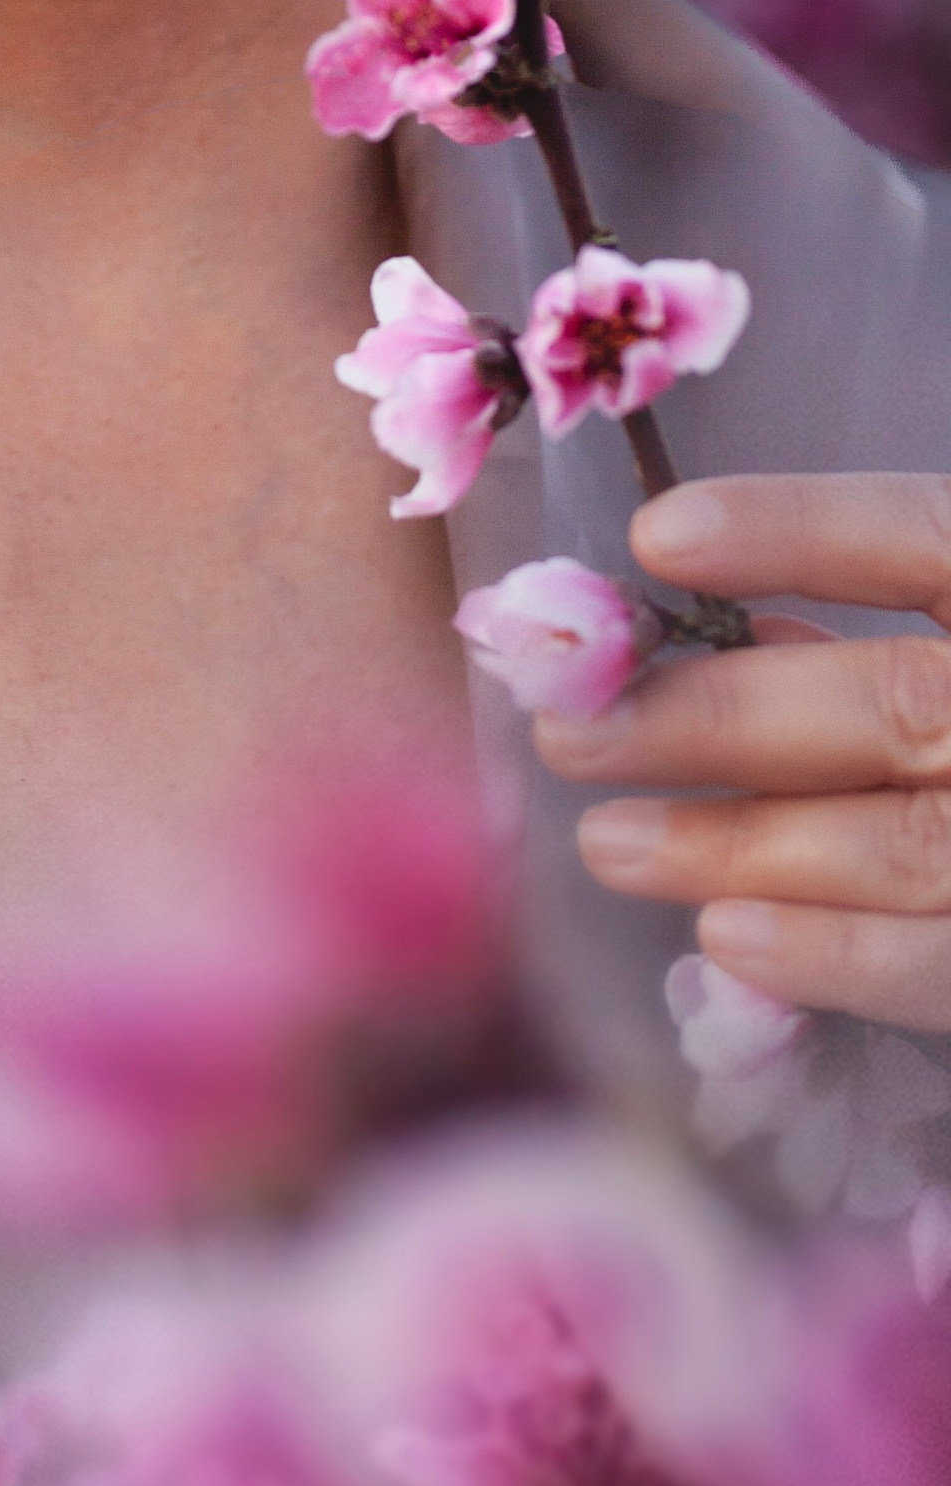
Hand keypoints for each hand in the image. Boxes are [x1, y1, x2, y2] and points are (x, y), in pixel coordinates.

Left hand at [532, 474, 950, 1032]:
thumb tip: (724, 635)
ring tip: (609, 842)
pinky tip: (729, 942)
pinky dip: (840, 956)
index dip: (800, 528)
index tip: (654, 538)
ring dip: (741, 845)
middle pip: (893, 703)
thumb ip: (877, 647)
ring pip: (907, 843)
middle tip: (570, 730)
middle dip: (715, 719)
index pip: (929, 538)